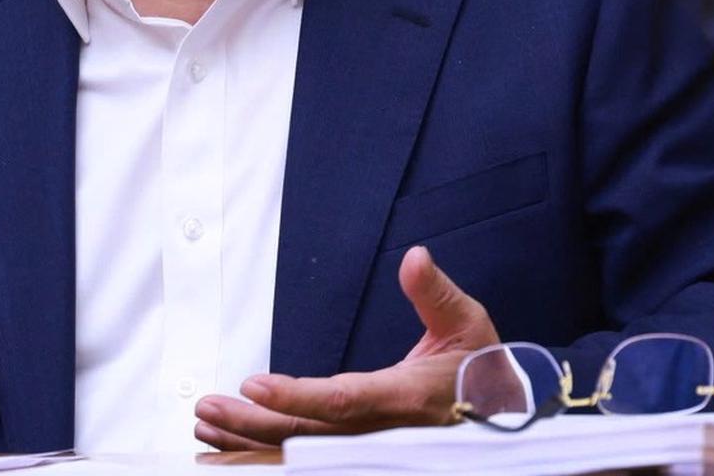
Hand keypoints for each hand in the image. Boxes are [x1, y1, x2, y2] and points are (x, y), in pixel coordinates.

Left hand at [193, 245, 500, 449]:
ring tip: (206, 433)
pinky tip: (236, 457)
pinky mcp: (366, 457)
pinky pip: (311, 464)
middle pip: (308, 436)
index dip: (296, 397)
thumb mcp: (467, 322)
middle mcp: (383, 433)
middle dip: (251, 425)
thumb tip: (414, 257)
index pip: (342, 400)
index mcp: (404, 398)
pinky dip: (270, 462)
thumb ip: (434, 292)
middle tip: (206, 409)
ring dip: (250, 447)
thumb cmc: (484, 369)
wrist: (507, 415)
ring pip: (303, 458)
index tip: (254, 385)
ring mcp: (372, 451)